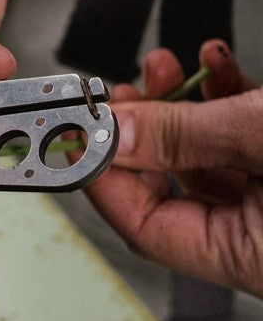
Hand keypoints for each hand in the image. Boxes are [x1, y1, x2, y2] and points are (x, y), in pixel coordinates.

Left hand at [84, 40, 262, 297]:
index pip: (142, 226)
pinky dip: (223, 100)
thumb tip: (111, 134)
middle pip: (167, 186)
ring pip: (201, 156)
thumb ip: (182, 136)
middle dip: (139, 128)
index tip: (75, 131)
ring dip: (177, 105)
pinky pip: (239, 141)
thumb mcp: (260, 137)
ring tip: (163, 66)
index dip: (101, 175)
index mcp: (246, 256)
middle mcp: (255, 238)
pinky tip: (216, 64)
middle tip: (118, 94)